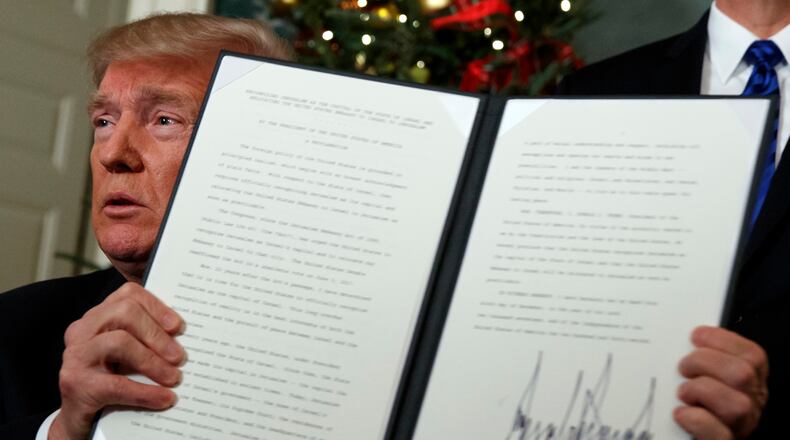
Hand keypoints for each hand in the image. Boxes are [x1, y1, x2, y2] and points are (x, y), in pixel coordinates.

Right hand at [48, 282, 184, 439]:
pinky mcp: (76, 383)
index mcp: (97, 318)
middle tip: (179, 356)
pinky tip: (164, 398)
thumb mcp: (126, 356)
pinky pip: (117, 383)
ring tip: (174, 377)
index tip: (178, 326)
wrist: (77, 419)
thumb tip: (184, 340)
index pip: (128, 295)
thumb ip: (145, 341)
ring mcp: (76, 356)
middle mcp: (83, 331)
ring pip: (120, 342)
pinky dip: (145, 392)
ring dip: (153, 361)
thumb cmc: (108, 380)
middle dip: (157, 334)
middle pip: (124, 313)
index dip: (156, 307)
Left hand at [674, 326, 767, 439]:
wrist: (677, 434)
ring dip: (702, 390)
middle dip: (706, 362)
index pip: (752, 356)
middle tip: (683, 367)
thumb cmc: (690, 403)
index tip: (696, 336)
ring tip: (683, 392)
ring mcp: (739, 426)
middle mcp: (750, 404)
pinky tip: (681, 413)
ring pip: (737, 404)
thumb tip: (685, 337)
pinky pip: (719, 434)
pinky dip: (697, 420)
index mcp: (748, 383)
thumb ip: (703, 359)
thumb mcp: (702, 376)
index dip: (724, 340)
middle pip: (743, 374)